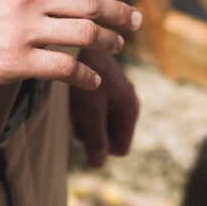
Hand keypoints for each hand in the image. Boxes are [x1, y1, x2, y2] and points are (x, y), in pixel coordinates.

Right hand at [0, 0, 141, 90]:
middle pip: (89, 1)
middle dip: (118, 12)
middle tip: (134, 20)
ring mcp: (22, 29)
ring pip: (85, 34)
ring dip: (109, 41)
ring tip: (119, 46)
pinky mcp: (15, 63)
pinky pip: (66, 68)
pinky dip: (86, 75)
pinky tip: (94, 80)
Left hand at [70, 51, 140, 167]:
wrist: (80, 40)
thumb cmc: (86, 75)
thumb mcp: (91, 112)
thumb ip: (97, 140)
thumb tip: (99, 165)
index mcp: (131, 109)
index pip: (120, 148)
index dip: (101, 145)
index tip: (87, 126)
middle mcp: (128, 103)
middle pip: (109, 136)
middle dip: (92, 131)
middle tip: (81, 112)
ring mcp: (118, 96)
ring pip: (100, 124)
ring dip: (86, 119)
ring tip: (77, 101)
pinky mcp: (106, 89)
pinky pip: (95, 111)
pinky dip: (84, 108)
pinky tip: (76, 95)